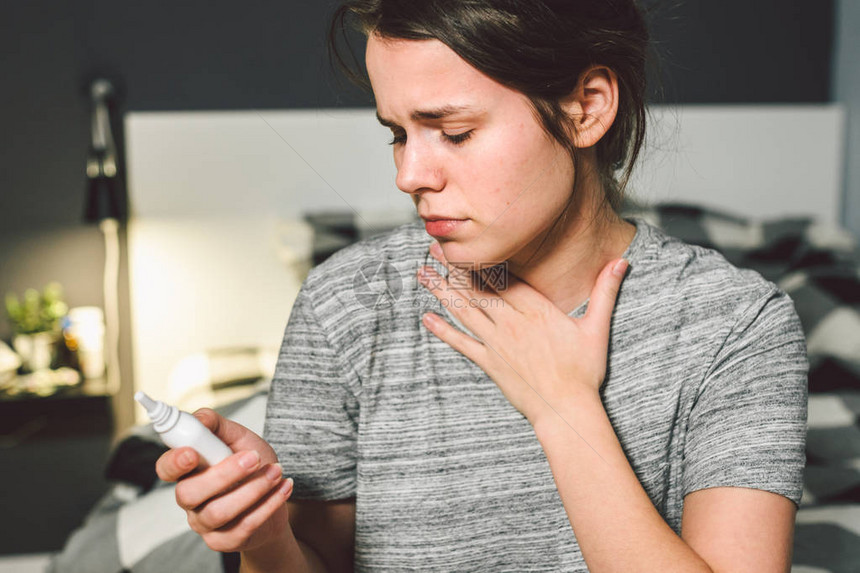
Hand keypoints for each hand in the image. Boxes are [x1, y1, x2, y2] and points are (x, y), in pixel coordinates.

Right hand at [155, 409, 293, 552]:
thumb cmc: (254, 465)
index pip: (166, 468)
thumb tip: (200, 417)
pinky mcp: (224, 541)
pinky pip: (243, 526)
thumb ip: (218, 426)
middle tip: (254, 458)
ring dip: (252, 489)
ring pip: (218, 512)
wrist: (276, 498)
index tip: (192, 453)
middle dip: (223, 474)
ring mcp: (204, 523)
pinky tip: (283, 487)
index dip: (174, 462)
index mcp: (188, 470)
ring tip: (276, 471)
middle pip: (189, 493)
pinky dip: (268, 504)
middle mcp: (190, 498)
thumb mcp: (240, 439)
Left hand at [417, 241, 628, 425]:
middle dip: (454, 267)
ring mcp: (497, 343)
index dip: (483, 258)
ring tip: (423, 275)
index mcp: (536, 309)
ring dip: (442, 292)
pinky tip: (428, 319)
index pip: (504, 276)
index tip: (467, 241)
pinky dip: (444, 331)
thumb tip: (621, 261)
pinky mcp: (489, 363)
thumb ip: (606, 292)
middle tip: (433, 249)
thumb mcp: (596, 328)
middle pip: (478, 288)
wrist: (566, 410)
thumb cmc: (584, 372)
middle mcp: (511, 322)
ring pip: (465, 310)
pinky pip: (462, 343)